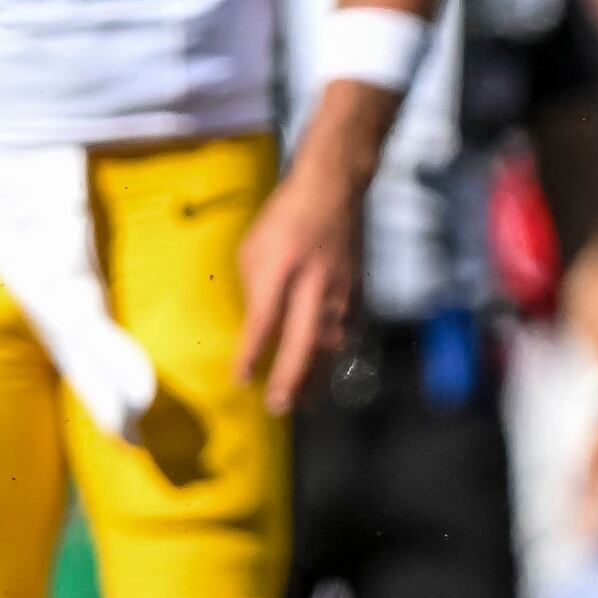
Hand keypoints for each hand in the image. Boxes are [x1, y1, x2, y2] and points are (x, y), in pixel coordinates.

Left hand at [235, 158, 364, 414]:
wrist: (334, 190)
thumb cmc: (284, 217)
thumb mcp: (254, 247)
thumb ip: (255, 288)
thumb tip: (257, 329)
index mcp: (282, 266)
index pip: (265, 320)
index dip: (252, 354)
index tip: (241, 379)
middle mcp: (314, 282)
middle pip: (304, 341)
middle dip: (291, 379)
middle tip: (278, 407)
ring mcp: (340, 290)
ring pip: (329, 344)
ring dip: (315, 377)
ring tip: (302, 402)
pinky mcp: (356, 293)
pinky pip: (344, 333)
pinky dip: (333, 357)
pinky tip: (324, 373)